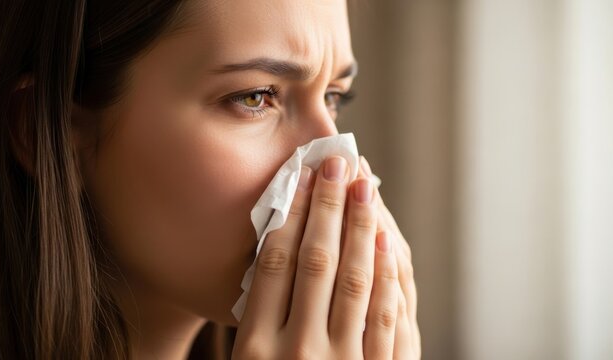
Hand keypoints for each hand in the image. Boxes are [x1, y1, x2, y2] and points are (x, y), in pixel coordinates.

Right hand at [232, 155, 419, 358]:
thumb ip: (257, 317)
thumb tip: (273, 248)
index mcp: (256, 346)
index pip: (275, 264)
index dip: (289, 215)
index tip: (300, 176)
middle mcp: (297, 351)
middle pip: (316, 262)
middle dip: (327, 206)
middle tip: (336, 163)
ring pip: (353, 281)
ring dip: (360, 227)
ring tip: (363, 185)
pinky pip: (384, 319)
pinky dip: (385, 274)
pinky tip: (385, 238)